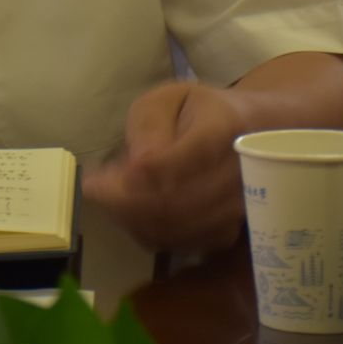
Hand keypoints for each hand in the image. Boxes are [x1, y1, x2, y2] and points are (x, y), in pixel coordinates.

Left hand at [81, 79, 248, 253]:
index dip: (135, 177)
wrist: (249, 133)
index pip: (179, 161)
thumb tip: (137, 166)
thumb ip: (150, 125)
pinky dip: (146, 233)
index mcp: (223, 128)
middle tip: (94, 189)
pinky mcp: (227, 232)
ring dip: (130, 219)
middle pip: (172, 202)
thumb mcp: (167, 100)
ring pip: (172, 229)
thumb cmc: (198, 111)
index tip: (95, 179)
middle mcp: (238, 174)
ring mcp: (237, 209)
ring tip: (110, 197)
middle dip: (122, 201)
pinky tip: (131, 213)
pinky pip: (178, 244)